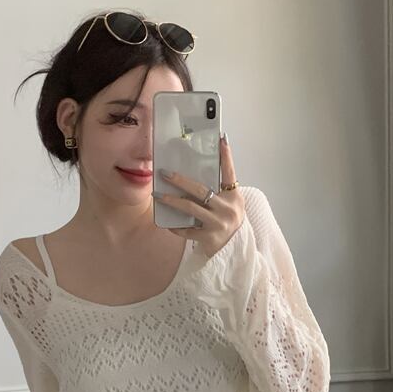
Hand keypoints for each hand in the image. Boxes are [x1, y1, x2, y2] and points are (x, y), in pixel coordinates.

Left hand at [155, 135, 243, 259]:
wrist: (234, 251)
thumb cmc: (228, 222)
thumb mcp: (230, 205)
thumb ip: (218, 191)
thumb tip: (193, 174)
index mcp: (234, 197)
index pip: (230, 173)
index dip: (226, 156)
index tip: (222, 140)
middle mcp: (228, 209)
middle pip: (201, 190)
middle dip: (180, 180)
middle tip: (164, 173)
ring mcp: (219, 224)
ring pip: (190, 208)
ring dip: (171, 201)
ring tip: (158, 196)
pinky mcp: (209, 238)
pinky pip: (187, 230)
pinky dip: (176, 227)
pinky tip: (167, 223)